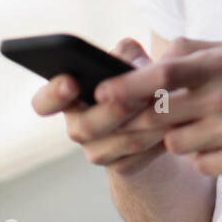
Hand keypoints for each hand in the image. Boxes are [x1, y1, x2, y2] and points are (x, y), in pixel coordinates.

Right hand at [30, 37, 167, 174]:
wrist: (154, 122)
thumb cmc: (135, 81)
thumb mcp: (130, 63)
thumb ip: (126, 54)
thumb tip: (129, 58)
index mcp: (70, 98)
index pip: (44, 102)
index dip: (53, 94)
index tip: (71, 82)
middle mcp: (78, 127)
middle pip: (86, 127)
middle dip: (115, 110)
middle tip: (141, 96)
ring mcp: (98, 151)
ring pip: (123, 141)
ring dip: (148, 123)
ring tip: (171, 105)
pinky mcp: (123, 167)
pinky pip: (141, 157)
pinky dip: (160, 140)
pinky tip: (178, 124)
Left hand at [94, 38, 221, 175]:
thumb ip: (193, 51)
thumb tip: (149, 58)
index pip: (164, 75)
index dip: (128, 85)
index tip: (101, 92)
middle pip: (159, 115)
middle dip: (141, 119)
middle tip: (139, 117)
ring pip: (175, 144)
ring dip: (178, 137)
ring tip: (205, 125)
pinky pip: (199, 165)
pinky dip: (203, 157)